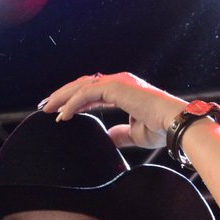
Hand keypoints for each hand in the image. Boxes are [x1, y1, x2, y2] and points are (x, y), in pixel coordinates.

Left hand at [40, 72, 187, 150]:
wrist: (174, 124)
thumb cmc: (161, 128)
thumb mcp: (135, 133)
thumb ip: (121, 133)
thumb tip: (109, 137)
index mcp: (123, 90)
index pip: (92, 92)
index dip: (74, 101)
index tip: (59, 112)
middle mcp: (119, 82)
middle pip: (82, 85)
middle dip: (61, 96)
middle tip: (44, 107)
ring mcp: (117, 82)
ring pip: (80, 86)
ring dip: (61, 98)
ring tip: (47, 110)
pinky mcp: (116, 87)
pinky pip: (86, 93)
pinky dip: (72, 103)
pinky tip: (62, 115)